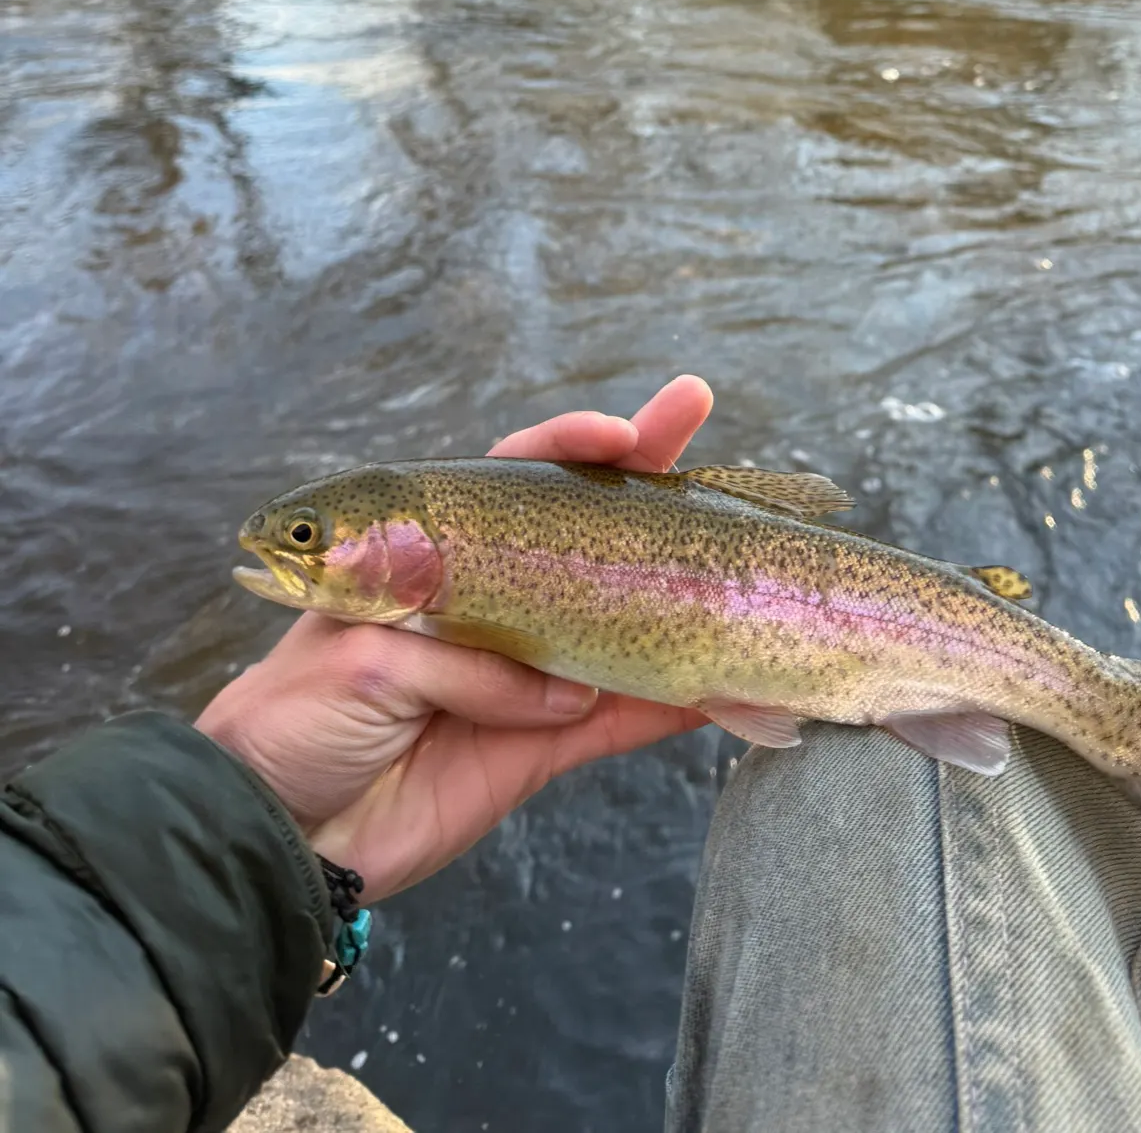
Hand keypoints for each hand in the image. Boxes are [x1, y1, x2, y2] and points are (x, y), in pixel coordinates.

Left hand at [196, 375, 713, 899]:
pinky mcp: (544, 743)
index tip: (625, 436)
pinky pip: (625, 716)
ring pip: (620, 617)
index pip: (511, 479)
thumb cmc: (294, 721)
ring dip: (682, 588)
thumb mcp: (364, 662)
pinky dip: (677, 704)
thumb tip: (566, 689)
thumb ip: (470, 661)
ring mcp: (526, 669)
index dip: (570, 447)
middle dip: (647, 477)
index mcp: (432, 556)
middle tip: (695, 416)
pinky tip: (731, 685)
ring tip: (746, 554)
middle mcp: (491, 599)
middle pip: (583, 530)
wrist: (278, 839)